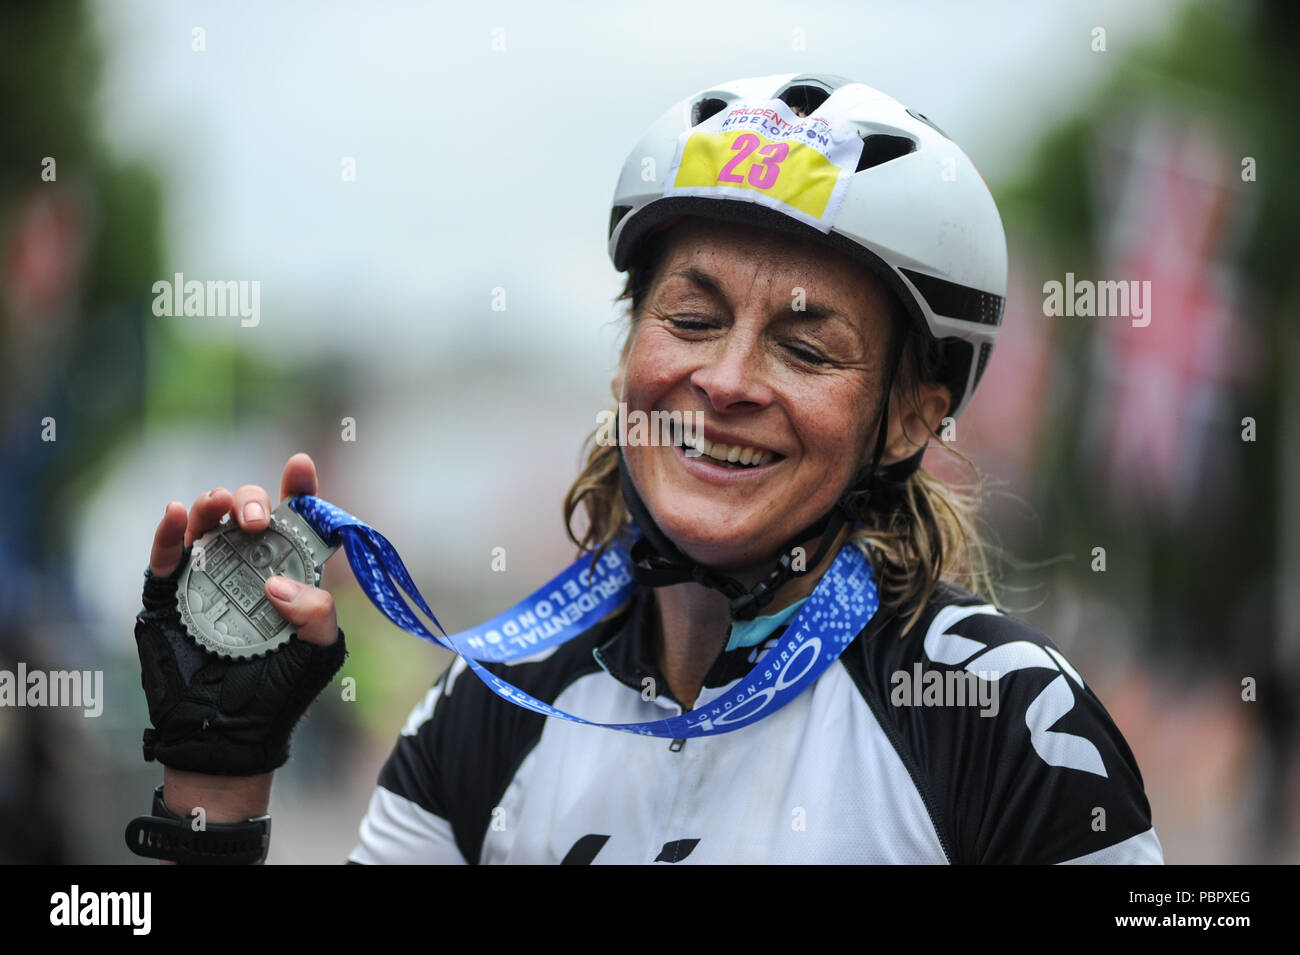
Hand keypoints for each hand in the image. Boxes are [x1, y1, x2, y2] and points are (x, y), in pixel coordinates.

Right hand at [134, 452, 346, 777]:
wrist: (228, 736)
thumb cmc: (278, 693)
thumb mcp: (319, 653)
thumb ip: (317, 616)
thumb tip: (278, 584)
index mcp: (288, 574)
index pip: (297, 524)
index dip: (300, 490)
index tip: (301, 466)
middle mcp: (247, 568)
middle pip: (250, 513)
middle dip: (255, 501)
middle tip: (260, 522)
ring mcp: (207, 578)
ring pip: (208, 524)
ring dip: (214, 505)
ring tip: (222, 507)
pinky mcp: (169, 595)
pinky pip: (166, 555)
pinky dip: (170, 532)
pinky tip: (178, 514)